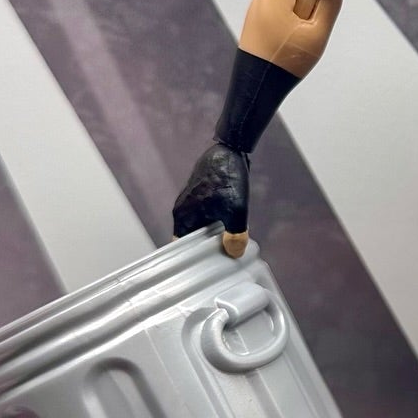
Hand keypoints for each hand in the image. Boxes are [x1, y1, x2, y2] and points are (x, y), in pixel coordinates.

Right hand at [172, 141, 249, 257]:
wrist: (230, 149)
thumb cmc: (228, 179)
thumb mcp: (236, 211)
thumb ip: (234, 235)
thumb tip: (233, 252)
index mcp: (183, 216)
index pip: (181, 247)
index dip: (193, 258)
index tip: (206, 267)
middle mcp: (182, 209)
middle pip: (192, 238)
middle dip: (207, 246)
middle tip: (223, 257)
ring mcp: (191, 201)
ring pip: (201, 225)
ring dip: (214, 233)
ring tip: (230, 241)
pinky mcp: (201, 194)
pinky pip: (206, 215)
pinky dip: (217, 221)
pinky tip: (232, 224)